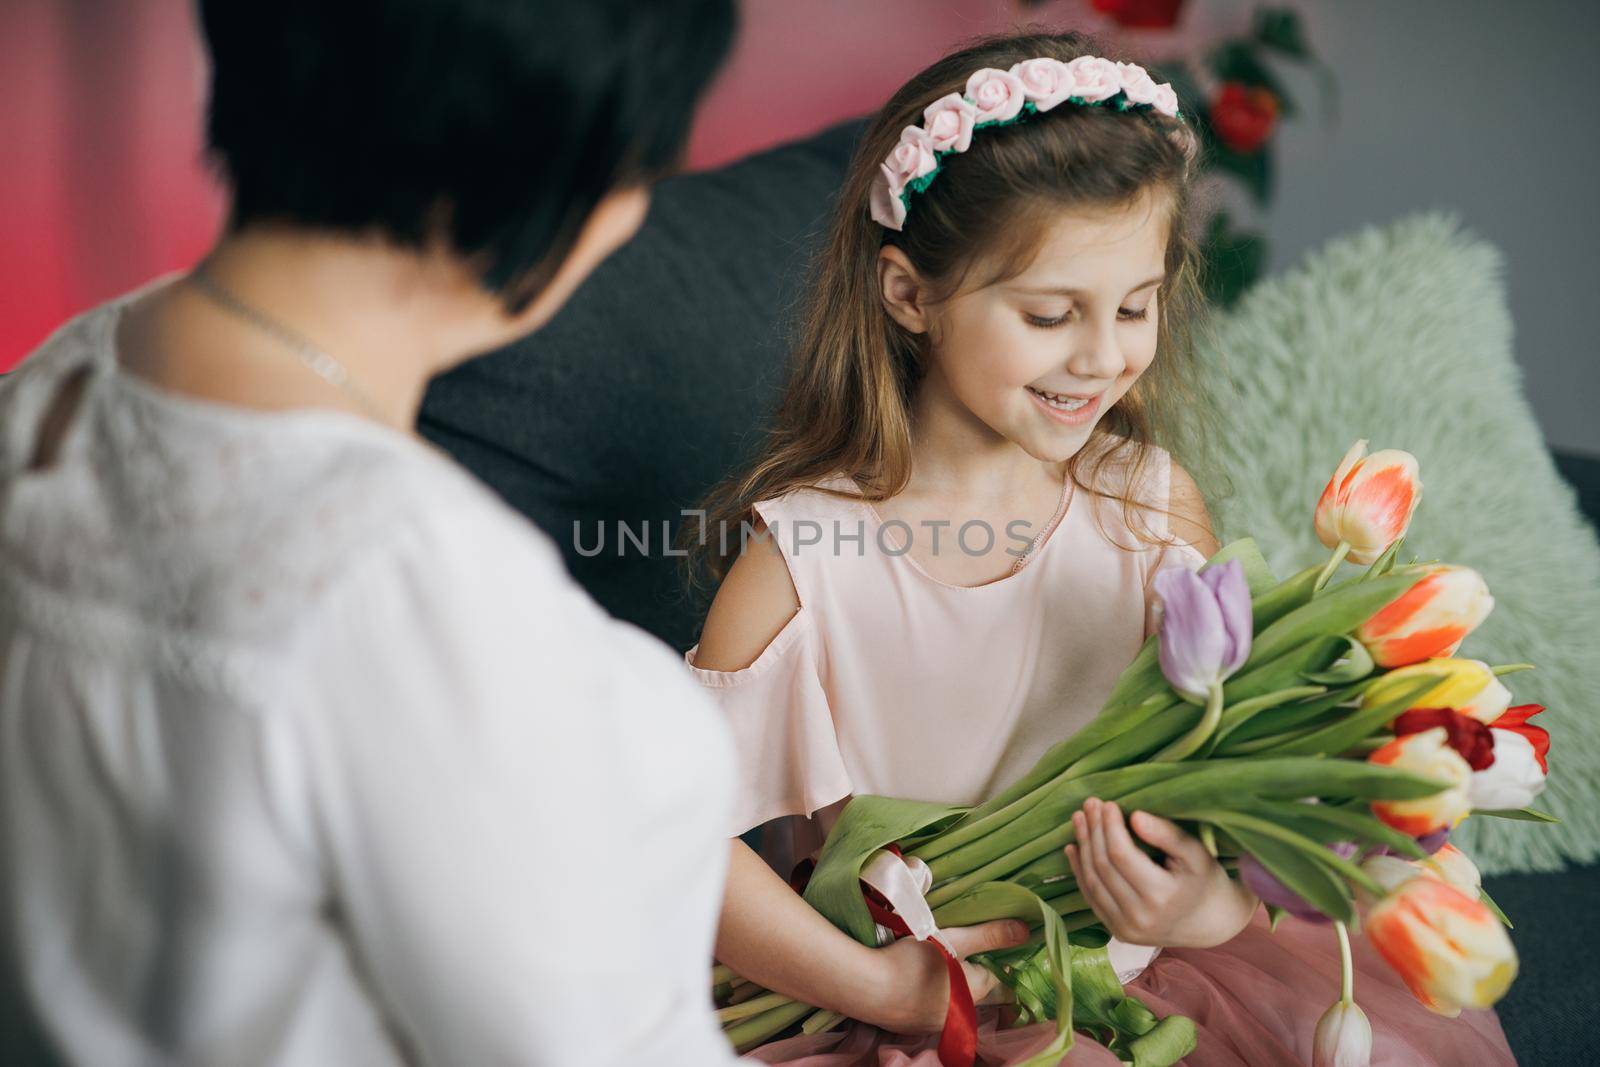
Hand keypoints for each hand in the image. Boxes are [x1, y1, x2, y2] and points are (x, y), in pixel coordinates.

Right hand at [866, 919, 1030, 1034]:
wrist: (865, 988)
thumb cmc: (911, 961)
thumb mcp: (952, 940)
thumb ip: (989, 935)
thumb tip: (1027, 930)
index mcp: (975, 992)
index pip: (998, 977)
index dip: (995, 959)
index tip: (984, 944)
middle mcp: (960, 1014)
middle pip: (975, 989)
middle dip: (971, 971)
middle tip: (956, 948)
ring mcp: (935, 1024)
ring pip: (952, 999)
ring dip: (949, 983)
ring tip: (932, 961)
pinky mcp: (912, 1026)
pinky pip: (929, 1008)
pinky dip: (927, 994)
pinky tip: (912, 978)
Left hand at [1065, 797, 1257, 949]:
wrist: (1208, 923)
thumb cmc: (1204, 880)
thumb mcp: (1195, 853)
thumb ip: (1166, 834)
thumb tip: (1134, 816)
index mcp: (1161, 896)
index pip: (1121, 855)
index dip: (1109, 826)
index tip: (1107, 803)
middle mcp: (1139, 917)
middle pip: (1103, 866)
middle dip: (1093, 831)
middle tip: (1089, 804)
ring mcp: (1125, 929)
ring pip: (1092, 881)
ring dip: (1083, 847)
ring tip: (1079, 819)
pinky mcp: (1117, 932)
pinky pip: (1091, 898)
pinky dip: (1079, 871)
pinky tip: (1074, 847)